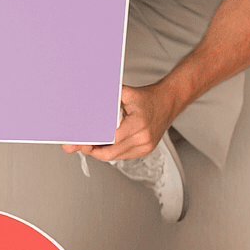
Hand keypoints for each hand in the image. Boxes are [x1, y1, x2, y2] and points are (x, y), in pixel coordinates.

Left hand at [62, 82, 180, 161]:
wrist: (168, 102)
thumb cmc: (146, 98)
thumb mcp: (125, 93)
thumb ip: (107, 98)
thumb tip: (86, 102)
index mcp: (139, 123)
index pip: (112, 138)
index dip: (95, 141)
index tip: (83, 141)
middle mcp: (143, 137)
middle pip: (111, 152)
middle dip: (93, 150)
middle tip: (81, 145)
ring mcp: (145, 146)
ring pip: (115, 156)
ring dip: (101, 152)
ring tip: (91, 143)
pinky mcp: (145, 150)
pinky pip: (123, 156)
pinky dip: (112, 152)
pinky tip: (104, 145)